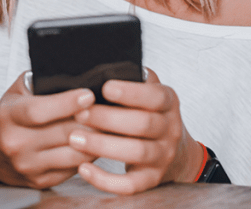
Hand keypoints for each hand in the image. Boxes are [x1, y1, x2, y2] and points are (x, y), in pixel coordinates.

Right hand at [0, 72, 97, 188]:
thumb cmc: (7, 116)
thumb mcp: (16, 91)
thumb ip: (41, 82)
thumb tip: (75, 74)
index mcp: (9, 116)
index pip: (40, 111)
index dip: (67, 103)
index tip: (88, 95)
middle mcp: (16, 143)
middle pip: (63, 133)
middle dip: (92, 121)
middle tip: (110, 110)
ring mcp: (27, 165)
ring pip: (73, 155)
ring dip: (95, 142)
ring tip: (108, 128)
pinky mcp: (39, 181)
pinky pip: (72, 170)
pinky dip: (87, 157)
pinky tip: (95, 144)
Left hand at [65, 67, 203, 193]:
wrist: (175, 151)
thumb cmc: (148, 113)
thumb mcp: (147, 91)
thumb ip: (131, 78)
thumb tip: (97, 64)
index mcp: (168, 101)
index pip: (155, 96)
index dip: (131, 92)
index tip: (105, 87)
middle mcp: (170, 128)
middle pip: (142, 124)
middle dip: (107, 118)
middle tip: (79, 113)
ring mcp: (162, 156)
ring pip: (136, 152)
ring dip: (102, 145)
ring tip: (75, 138)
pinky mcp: (151, 179)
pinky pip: (131, 185)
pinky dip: (106, 180)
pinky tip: (84, 168)